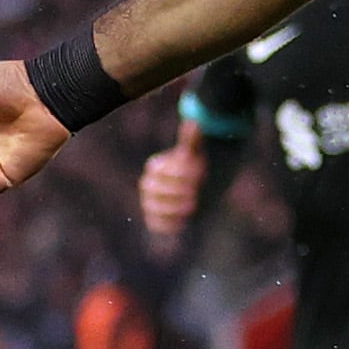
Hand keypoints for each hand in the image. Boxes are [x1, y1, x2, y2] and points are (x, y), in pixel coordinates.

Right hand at [140, 122, 207, 240]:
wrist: (201, 190)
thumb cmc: (197, 169)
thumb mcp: (197, 155)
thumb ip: (192, 142)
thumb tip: (193, 123)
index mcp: (155, 167)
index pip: (163, 171)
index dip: (181, 173)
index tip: (200, 174)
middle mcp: (148, 185)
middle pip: (157, 190)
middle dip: (177, 191)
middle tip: (197, 193)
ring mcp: (149, 203)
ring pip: (155, 208)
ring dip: (174, 209)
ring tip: (193, 207)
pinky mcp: (154, 220)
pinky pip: (156, 225)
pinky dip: (168, 225)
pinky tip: (185, 222)